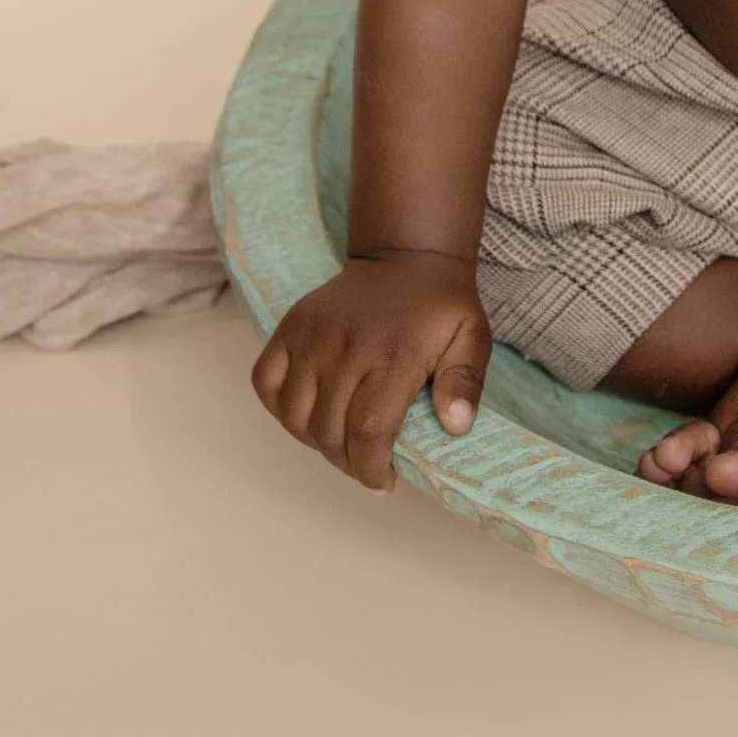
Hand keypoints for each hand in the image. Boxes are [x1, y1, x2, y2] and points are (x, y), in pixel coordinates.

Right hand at [250, 247, 489, 491]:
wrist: (405, 254)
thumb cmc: (439, 306)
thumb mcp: (472, 337)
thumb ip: (465, 382)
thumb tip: (455, 426)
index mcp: (393, 354)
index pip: (368, 430)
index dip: (371, 467)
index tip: (383, 481)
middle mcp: (345, 347)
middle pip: (328, 430)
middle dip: (347, 462)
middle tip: (367, 465)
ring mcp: (311, 336)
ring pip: (294, 415)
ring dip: (314, 442)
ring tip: (341, 444)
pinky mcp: (290, 327)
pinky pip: (265, 382)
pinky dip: (280, 410)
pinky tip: (308, 417)